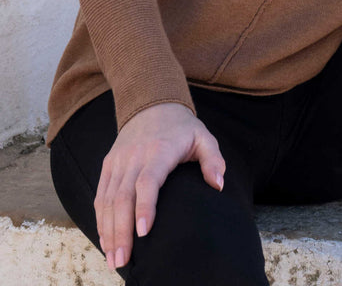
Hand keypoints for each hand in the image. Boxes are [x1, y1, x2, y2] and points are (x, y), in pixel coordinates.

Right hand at [94, 101, 225, 270]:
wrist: (151, 104)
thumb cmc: (182, 128)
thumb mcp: (203, 137)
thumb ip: (213, 160)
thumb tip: (218, 185)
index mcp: (159, 150)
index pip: (148, 180)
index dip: (145, 206)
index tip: (144, 232)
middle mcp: (134, 155)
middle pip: (123, 197)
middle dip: (121, 231)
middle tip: (123, 260)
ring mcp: (118, 160)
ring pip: (108, 199)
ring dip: (108, 231)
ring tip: (114, 259)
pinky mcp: (108, 164)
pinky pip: (100, 195)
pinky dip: (100, 220)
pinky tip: (106, 240)